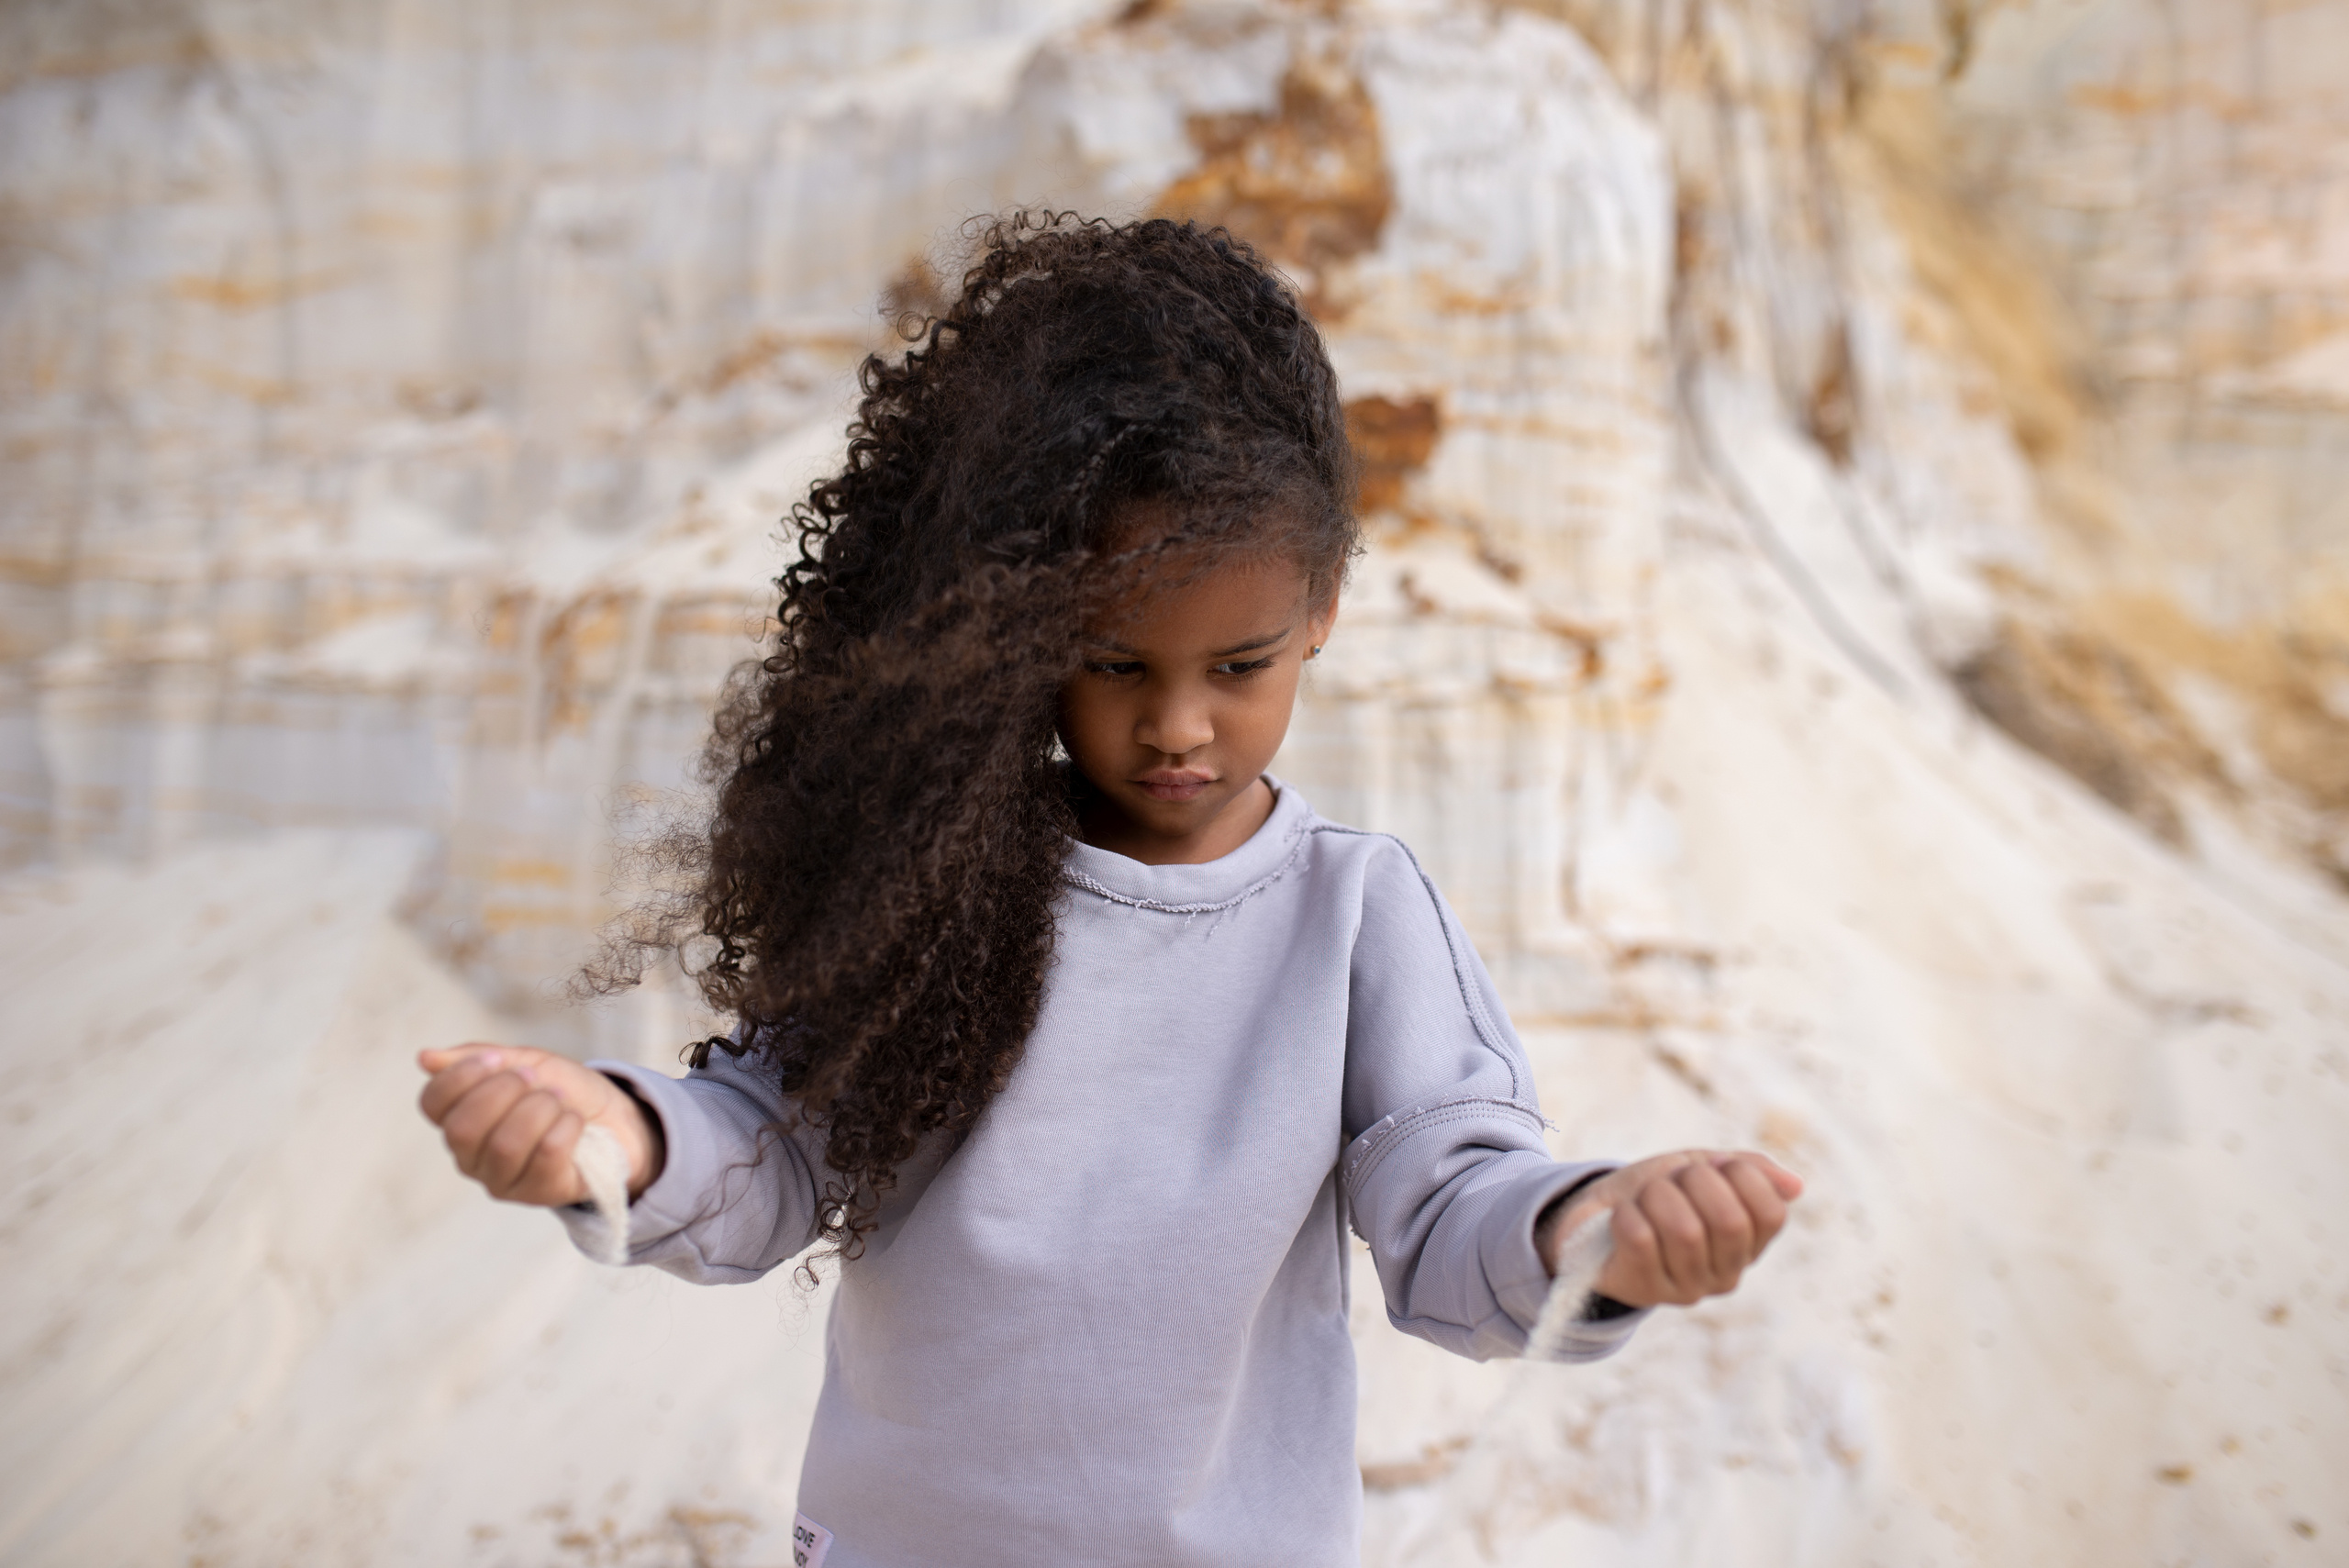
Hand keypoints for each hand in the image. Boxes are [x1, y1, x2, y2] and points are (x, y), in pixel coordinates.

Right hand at [416, 1044, 661, 1205]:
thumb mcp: (527, 1061)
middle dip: (504, 1092)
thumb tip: (424, 1057)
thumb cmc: (563, 1090)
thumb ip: (480, 1057)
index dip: (462, 1077)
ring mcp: (502, 1180)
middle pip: (462, 1129)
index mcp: (460, 1119)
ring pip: (505, 1145)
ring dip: (540, 1109)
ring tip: (559, 1101)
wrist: (616, 1118)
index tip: (499, 1059)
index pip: (433, 1104)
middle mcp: (471, 1156)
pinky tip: (575, 1122)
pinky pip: (546, 1156)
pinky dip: (567, 1127)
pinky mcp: (539, 1194)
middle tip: (535, 1079)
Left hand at [1539, 1150, 1802, 1308]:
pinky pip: (1641, 1239)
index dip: (1738, 1175)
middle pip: (1729, 1220)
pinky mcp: (1644, 1291)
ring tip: (1645, 1197)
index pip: (1770, 1212)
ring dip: (1656, 1196)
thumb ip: (1748, 1171)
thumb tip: (1796, 1186)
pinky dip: (1627, 1214)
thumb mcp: (1701, 1169)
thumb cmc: (1657, 1192)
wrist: (1595, 1215)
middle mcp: (1726, 1273)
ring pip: (1684, 1229)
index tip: (1710, 1167)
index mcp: (1749, 1243)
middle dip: (1693, 1181)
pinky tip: (1622, 1216)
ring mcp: (1687, 1289)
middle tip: (1672, 1180)